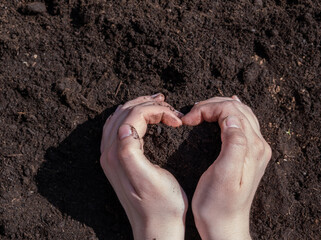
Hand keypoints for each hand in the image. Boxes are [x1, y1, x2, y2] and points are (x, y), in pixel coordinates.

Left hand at [100, 94, 187, 239]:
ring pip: (121, 119)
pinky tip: (144, 119)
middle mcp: (109, 153)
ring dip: (139, 107)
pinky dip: (133, 118)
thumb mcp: (150, 180)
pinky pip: (120, 130)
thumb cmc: (162, 206)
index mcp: (118, 154)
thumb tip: (124, 126)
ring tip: (159, 104)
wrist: (157, 228)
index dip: (157, 111)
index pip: (134, 115)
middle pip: (125, 113)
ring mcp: (112, 157)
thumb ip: (130, 152)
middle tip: (169, 106)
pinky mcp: (118, 162)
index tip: (177, 119)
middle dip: (148, 105)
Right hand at [182, 96, 271, 239]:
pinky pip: (243, 124)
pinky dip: (230, 113)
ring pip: (240, 114)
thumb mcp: (223, 177)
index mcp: (251, 148)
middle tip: (190, 116)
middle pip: (237, 109)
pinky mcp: (250, 155)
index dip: (207, 109)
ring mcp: (256, 150)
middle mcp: (258, 145)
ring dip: (219, 108)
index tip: (188, 120)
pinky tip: (225, 112)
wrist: (225, 226)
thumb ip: (233, 145)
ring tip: (199, 112)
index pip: (231, 111)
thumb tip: (232, 118)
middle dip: (211, 105)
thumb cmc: (217, 206)